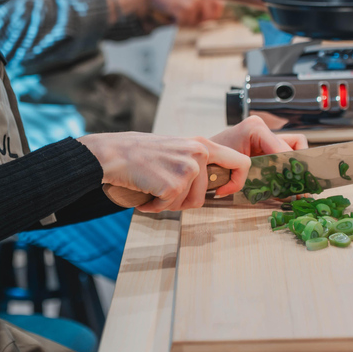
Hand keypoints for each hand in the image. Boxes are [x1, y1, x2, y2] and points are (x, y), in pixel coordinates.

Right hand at [78, 117, 306, 213]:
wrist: (112, 153)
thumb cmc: (137, 151)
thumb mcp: (175, 147)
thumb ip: (194, 159)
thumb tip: (208, 183)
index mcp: (201, 144)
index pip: (241, 162)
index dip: (236, 182)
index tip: (222, 191)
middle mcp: (198, 154)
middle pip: (206, 195)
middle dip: (185, 201)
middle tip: (165, 195)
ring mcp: (187, 170)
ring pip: (188, 203)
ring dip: (168, 204)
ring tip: (152, 191)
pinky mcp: (173, 186)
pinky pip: (169, 207)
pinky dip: (154, 206)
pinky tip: (144, 196)